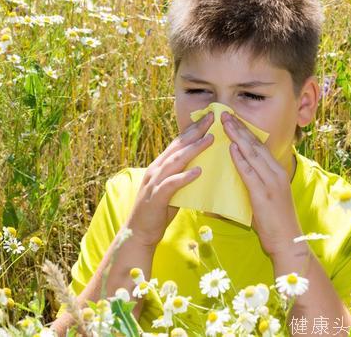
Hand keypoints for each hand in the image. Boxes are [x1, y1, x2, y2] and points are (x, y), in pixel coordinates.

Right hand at [125, 111, 214, 247]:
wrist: (139, 232)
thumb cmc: (158, 211)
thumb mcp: (172, 189)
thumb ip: (182, 176)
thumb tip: (200, 167)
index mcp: (160, 166)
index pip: (178, 143)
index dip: (193, 129)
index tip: (208, 118)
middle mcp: (157, 169)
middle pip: (178, 146)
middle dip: (195, 131)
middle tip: (212, 119)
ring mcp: (155, 182)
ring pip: (176, 161)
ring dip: (194, 149)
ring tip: (210, 139)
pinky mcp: (156, 197)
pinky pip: (172, 184)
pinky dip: (185, 177)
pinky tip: (198, 171)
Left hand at [221, 111, 302, 256]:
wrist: (288, 243)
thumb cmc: (275, 224)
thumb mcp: (265, 198)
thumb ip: (253, 184)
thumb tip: (236, 175)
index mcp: (277, 172)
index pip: (259, 146)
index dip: (246, 131)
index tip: (232, 119)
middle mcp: (276, 173)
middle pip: (255, 145)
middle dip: (239, 128)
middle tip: (225, 113)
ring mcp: (271, 183)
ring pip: (252, 154)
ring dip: (237, 137)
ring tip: (225, 123)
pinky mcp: (264, 195)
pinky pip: (250, 173)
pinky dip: (240, 159)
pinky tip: (231, 147)